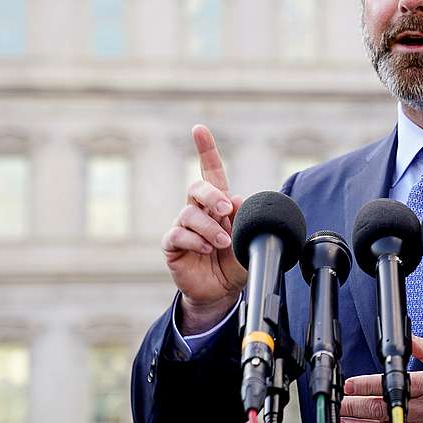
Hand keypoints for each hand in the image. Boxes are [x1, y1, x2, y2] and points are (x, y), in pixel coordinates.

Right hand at [161, 125, 247, 332]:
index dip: (206, 150)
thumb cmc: (235, 263)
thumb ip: (247, 220)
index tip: (199, 130)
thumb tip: (237, 198)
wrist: (222, 292)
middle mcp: (198, 211)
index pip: (211, 172)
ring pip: (189, 214)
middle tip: (226, 210)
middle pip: (197, 188)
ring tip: (223, 243)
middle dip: (211, 195)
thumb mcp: (250, 241)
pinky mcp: (172, 246)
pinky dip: (195, 240)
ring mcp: (183, 227)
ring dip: (209, 227)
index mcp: (218, 204)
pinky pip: (177, 234)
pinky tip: (208, 248)